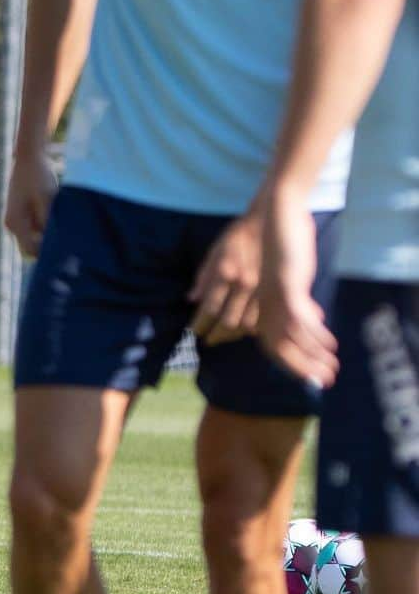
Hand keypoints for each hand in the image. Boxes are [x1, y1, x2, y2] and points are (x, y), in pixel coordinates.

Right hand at [4, 153, 56, 257]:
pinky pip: (34, 228)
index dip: (47, 253)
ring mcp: (15, 219)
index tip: (65, 245)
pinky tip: (55, 213)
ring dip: (47, 234)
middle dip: (47, 245)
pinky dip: (44, 225)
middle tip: (66, 236)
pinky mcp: (21, 214)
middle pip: (31, 247)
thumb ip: (48, 223)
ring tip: (61, 220)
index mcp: (15, 223)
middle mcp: (12, 224)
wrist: (29, 157)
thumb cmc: (39, 177)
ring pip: (33, 237)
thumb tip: (55, 243)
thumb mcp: (48, 200)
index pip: (31, 251)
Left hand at [188, 212, 261, 344]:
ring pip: (249, 324)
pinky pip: (266, 318)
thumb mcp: (215, 251)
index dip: (201, 323)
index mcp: (226, 272)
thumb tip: (191, 299)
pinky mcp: (277, 291)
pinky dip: (254, 327)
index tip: (194, 331)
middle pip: (229, 321)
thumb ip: (204, 276)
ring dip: (234, 334)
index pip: (210, 308)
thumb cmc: (238, 235)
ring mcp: (263, 289)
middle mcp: (245, 284)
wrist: (269, 221)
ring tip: (224, 336)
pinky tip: (245, 329)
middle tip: (208, 339)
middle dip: (216, 334)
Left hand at [258, 190, 338, 386]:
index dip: (290, 363)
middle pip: (278, 347)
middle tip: (324, 381)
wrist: (279, 212)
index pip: (271, 343)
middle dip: (301, 368)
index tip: (310, 377)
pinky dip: (313, 333)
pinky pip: (298, 317)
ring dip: (311, 356)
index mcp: (262, 303)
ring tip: (332, 367)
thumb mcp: (291, 275)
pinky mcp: (286, 283)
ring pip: (290, 336)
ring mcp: (273, 294)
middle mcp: (263, 303)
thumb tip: (314, 317)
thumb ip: (298, 298)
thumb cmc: (285, 242)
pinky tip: (329, 341)